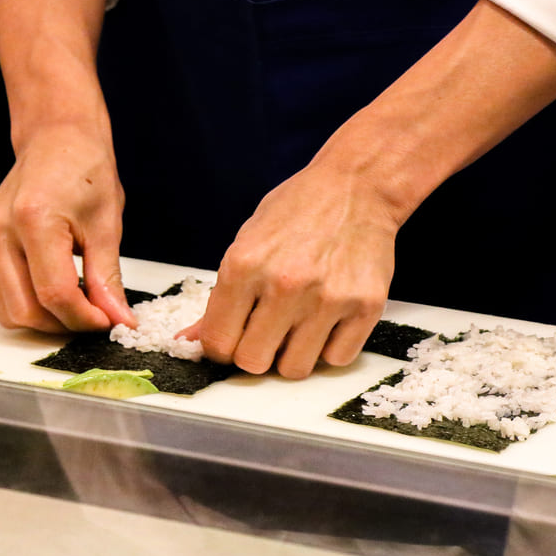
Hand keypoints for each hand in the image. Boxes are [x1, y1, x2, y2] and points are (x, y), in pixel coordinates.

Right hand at [0, 0, 133, 333]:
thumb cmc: (85, 170)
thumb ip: (107, 277)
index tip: (110, 321)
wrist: (55, 139)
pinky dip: (31, 303)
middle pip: (26, 311)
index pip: (56, 294)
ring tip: (79, 302)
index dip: (85, 318)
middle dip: (64, 325)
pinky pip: (2, 296)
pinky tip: (58, 288)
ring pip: (10, 311)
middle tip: (96, 317)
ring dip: (47, 319)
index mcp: (34, 220)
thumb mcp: (107, 224)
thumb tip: (118, 320)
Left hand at [185, 160, 397, 378]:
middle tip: (265, 332)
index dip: (221, 347)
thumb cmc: (297, 210)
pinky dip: (329, 348)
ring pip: (295, 369)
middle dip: (255, 353)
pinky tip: (327, 320)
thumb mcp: (247, 242)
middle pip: (254, 363)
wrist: (357, 186)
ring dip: (292, 354)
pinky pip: (337, 359)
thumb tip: (189, 339)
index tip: (232, 338)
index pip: (219, 342)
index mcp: (244, 265)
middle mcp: (285, 285)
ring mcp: (328, 298)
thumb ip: (220, 296)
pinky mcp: (366, 307)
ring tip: (298, 325)